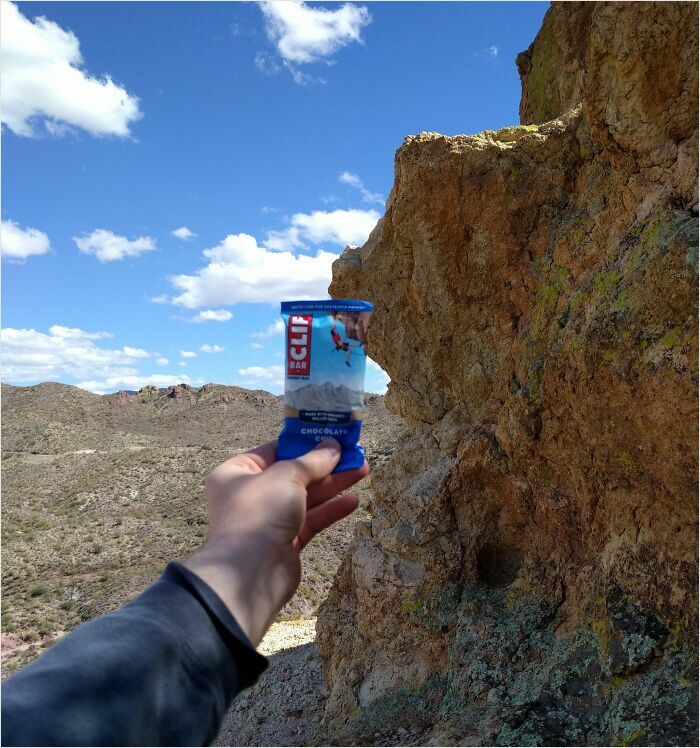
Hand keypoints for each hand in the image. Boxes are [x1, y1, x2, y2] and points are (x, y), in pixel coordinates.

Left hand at [184, 439, 367, 645]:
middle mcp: (251, 495)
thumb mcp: (287, 475)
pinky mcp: (286, 541)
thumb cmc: (259, 511)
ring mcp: (269, 519)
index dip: (303, 443)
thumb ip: (313, 461)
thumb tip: (333, 446)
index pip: (274, 451)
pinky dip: (331, 510)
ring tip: (363, 470)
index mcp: (238, 473)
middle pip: (294, 474)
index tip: (329, 436)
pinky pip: (311, 520)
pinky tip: (353, 501)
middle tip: (354, 453)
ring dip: (334, 484)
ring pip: (306, 497)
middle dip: (326, 464)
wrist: (251, 573)